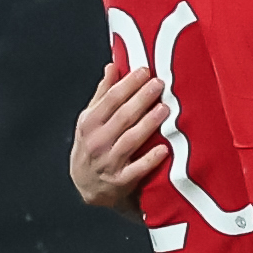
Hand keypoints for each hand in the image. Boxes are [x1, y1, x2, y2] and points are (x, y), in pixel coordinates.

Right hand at [70, 61, 168, 208]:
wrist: (88, 186)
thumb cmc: (93, 146)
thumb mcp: (91, 120)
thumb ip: (103, 94)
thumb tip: (112, 66)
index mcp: (90, 123)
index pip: (110, 99)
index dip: (128, 84)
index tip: (145, 70)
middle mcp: (97, 141)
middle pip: (122, 116)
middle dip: (141, 99)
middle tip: (159, 84)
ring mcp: (109, 162)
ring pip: (130, 140)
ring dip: (147, 124)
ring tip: (164, 109)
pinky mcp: (121, 181)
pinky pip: (137, 169)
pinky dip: (150, 159)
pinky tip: (165, 149)